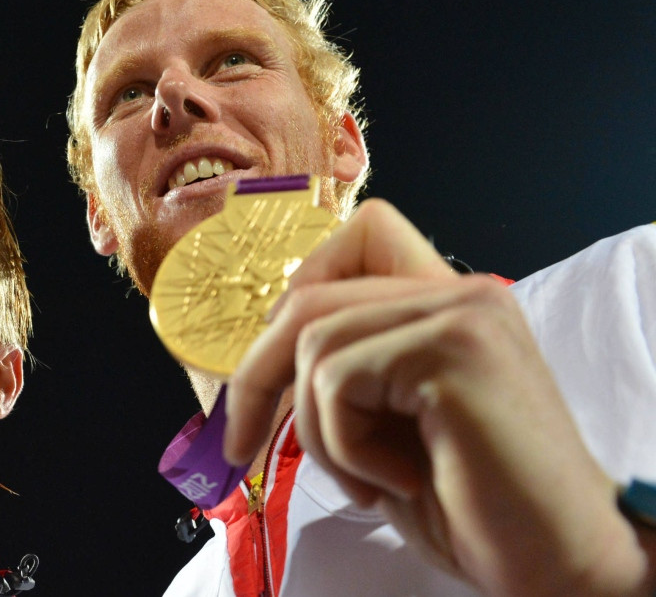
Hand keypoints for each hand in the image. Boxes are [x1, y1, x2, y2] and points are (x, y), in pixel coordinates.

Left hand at [223, 199, 649, 595]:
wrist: (561, 565)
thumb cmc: (472, 507)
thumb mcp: (387, 424)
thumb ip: (347, 369)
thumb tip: (264, 346)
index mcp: (451, 304)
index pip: (362, 236)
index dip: (302, 288)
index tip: (273, 364)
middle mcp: (462, 293)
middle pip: (309, 297)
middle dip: (257, 378)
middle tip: (240, 443)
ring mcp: (463, 314)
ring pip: (313, 342)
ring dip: (319, 432)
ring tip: (370, 479)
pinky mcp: (457, 350)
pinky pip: (338, 382)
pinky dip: (347, 447)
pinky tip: (401, 479)